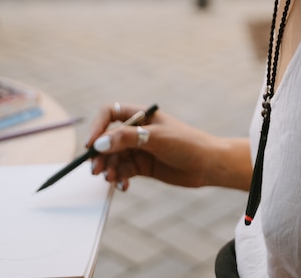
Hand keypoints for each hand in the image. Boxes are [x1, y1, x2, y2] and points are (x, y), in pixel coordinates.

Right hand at [86, 103, 223, 191]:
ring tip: (111, 179)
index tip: (92, 143)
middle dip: (100, 154)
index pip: (110, 113)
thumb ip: (126, 139)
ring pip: (113, 157)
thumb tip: (98, 143)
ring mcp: (139, 148)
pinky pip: (122, 171)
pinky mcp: (142, 166)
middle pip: (108, 139)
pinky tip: (123, 186)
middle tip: (95, 170)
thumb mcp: (155, 138)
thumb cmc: (186, 143)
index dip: (98, 126)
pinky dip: (119, 178)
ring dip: (108, 168)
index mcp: (140, 115)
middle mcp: (136, 130)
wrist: (207, 165)